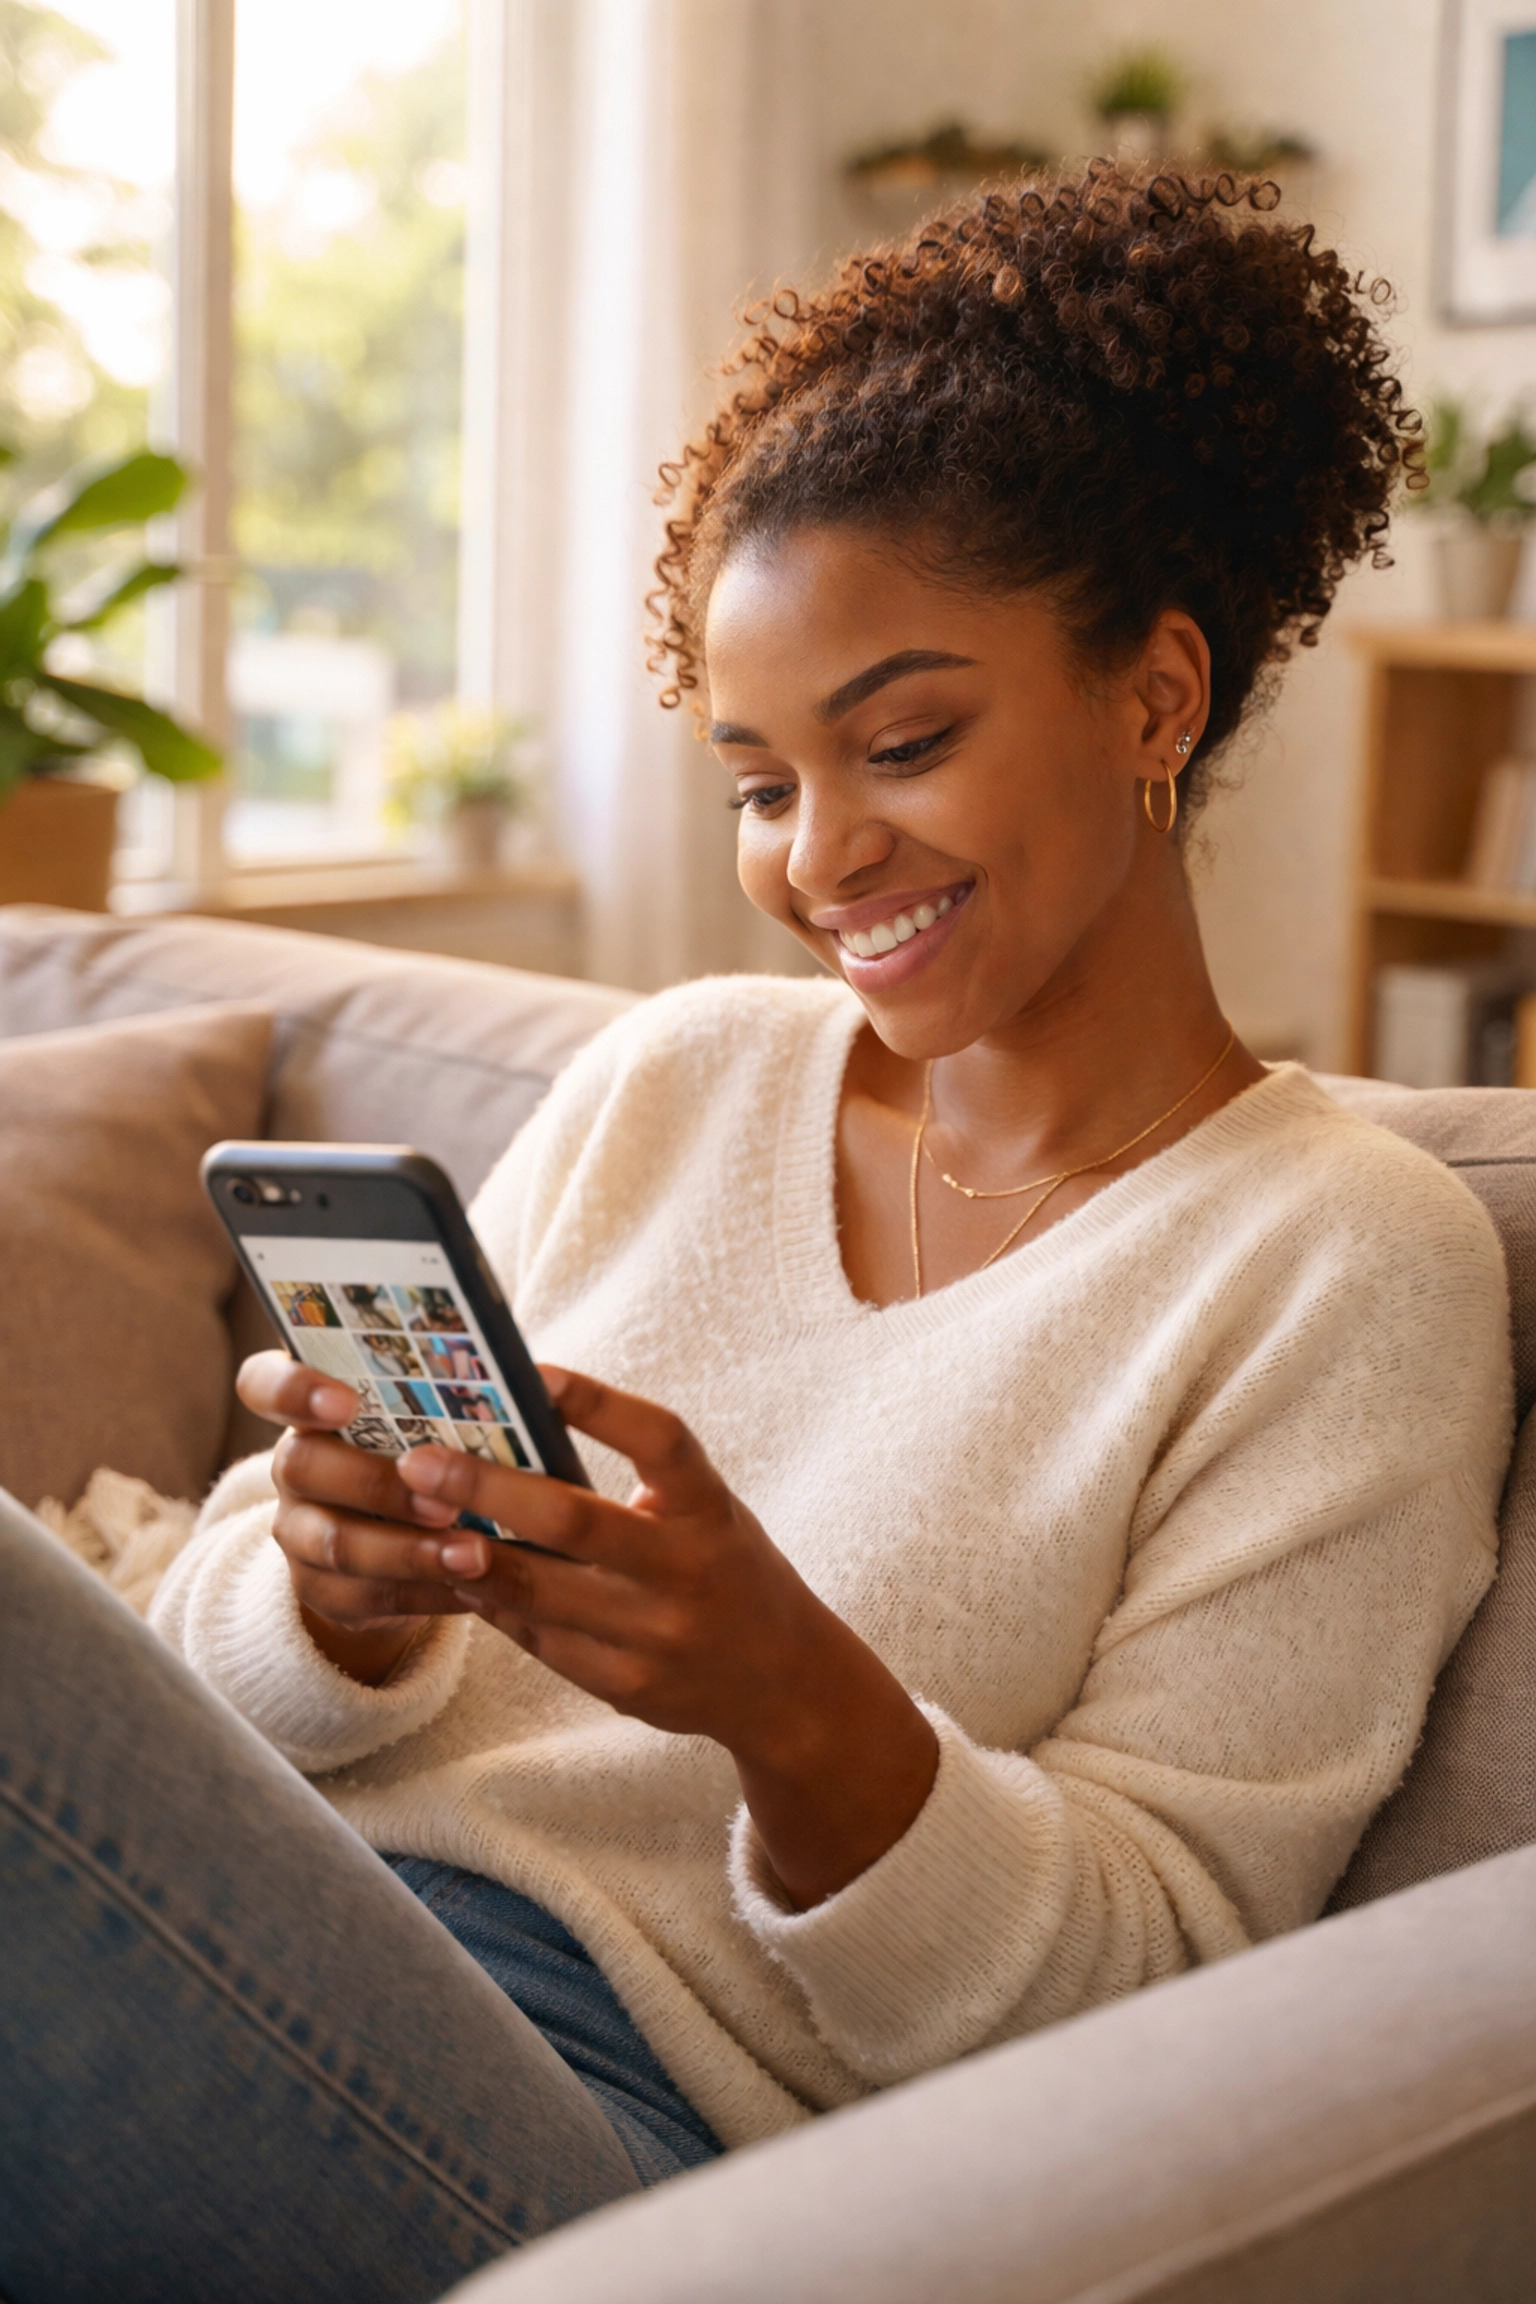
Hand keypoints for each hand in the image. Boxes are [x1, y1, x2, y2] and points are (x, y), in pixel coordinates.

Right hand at [236, 1350, 479, 1685]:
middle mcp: (292, 1464)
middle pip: (301, 1466)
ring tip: (476, 1554)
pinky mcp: (321, 1590)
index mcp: (309, 1405)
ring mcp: (298, 1531)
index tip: (345, 1401)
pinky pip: (366, 1597)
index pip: (264, 1383)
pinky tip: (476, 1590)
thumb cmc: (431, 1448)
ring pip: (336, 1543)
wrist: (403, 1532)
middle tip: (445, 1499)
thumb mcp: (433, 1417)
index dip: (293, 1389)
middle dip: (376, 1484)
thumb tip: (539, 1380)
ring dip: (410, 1551)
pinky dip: (426, 1593)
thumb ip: (453, 1396)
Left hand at [392, 1368, 938, 1906]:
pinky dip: (494, 1604)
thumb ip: (636, 1483)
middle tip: (420, 1462)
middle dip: (486, 1490)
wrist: (783, 1683)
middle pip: (573, 1520)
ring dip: (469, 1556)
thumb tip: (522, 1433)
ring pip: (540, 1590)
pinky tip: (459, 1577)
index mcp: (710, 1508)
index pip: (658, 1439)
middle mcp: (686, 1569)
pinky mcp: (624, 1687)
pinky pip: (540, 1640)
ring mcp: (654, 1635)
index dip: (596, 1403)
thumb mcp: (703, 1512)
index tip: (532, 1372)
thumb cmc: (725, 1570)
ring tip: (418, 1520)